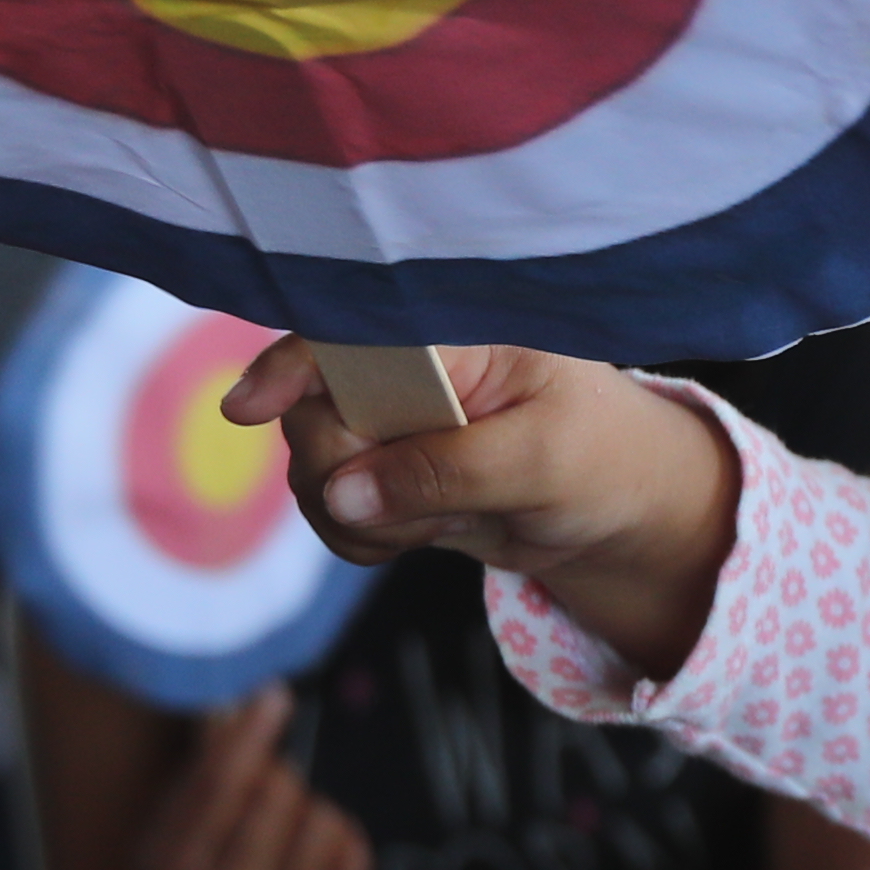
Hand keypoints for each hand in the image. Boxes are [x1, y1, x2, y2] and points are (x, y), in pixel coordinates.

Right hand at [135, 682, 374, 869]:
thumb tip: (245, 699)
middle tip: (259, 801)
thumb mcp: (171, 825)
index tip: (275, 696)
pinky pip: (356, 853)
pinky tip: (305, 863)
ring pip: (325, 816)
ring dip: (309, 811)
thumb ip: (204, 765)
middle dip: (276, 778)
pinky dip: (338, 842)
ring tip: (280, 838)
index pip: (220, 783)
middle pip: (280, 791)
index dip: (252, 733)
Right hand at [223, 337, 739, 683]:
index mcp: (454, 334)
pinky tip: (417, 537)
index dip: (290, 365)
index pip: (348, 331)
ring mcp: (391, 422)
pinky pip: (331, 507)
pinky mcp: (386, 473)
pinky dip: (360, 537)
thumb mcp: (544, 460)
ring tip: (432, 525)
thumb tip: (343, 492)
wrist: (622, 511)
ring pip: (313, 466)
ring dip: (352, 514)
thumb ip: (446, 470)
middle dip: (340, 471)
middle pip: (314, 412)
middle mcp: (410, 370)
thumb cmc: (604, 457)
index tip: (247, 409)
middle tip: (409, 506)